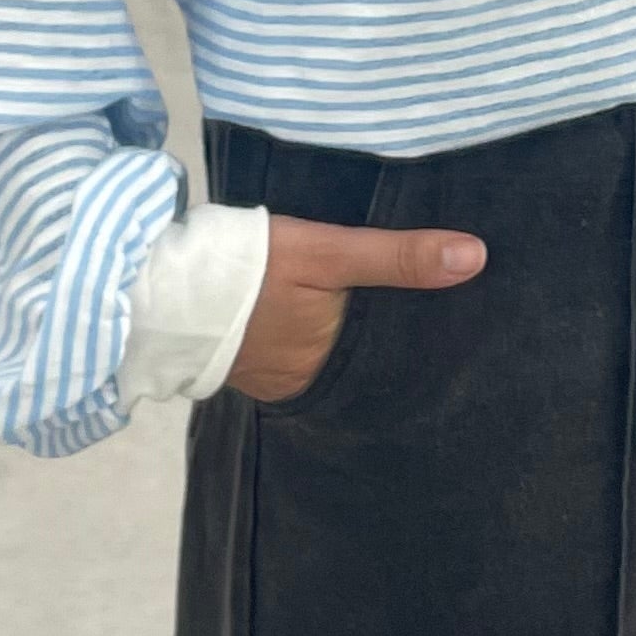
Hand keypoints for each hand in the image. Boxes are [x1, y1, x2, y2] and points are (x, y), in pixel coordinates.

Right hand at [229, 211, 485, 403]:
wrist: (159, 287)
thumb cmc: (248, 265)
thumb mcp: (327, 251)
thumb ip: (396, 257)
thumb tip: (476, 257)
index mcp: (336, 362)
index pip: (397, 355)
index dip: (426, 335)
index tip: (461, 316)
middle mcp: (311, 384)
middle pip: (366, 361)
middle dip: (391, 340)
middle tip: (434, 311)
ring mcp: (279, 381)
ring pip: (334, 360)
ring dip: (351, 341)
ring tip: (388, 312)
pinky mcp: (253, 370)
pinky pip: (300, 358)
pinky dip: (318, 342)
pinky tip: (330, 320)